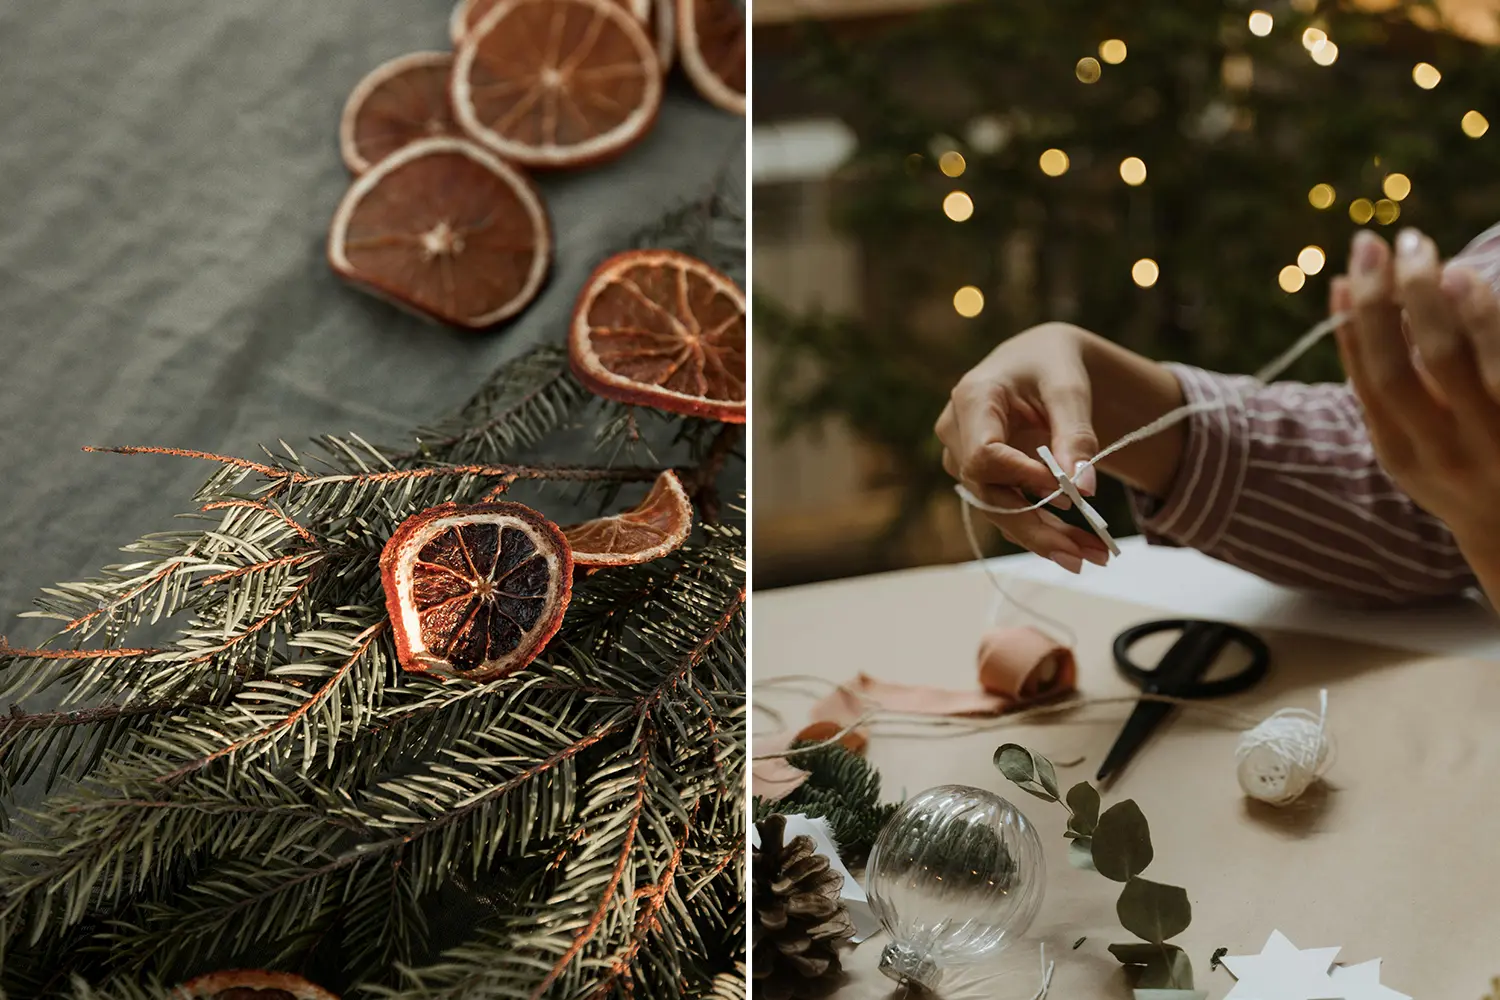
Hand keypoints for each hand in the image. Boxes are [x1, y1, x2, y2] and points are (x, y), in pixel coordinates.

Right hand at [934, 322, 1111, 571]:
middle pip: (989, 494)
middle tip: (1090, 553)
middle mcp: (957, 434)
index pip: (984, 456)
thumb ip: (1075, 434)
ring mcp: (963, 459)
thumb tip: (1084, 489)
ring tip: (1094, 554)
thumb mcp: (1069, 388)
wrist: (1039, 361)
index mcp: (973, 400)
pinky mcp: (981, 477)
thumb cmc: (1051, 363)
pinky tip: (1079, 545)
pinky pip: (1006, 510)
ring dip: (1044, 538)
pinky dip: (1042, 530)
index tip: (1065, 492)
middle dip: (1038, 528)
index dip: (1021, 479)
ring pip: (998, 511)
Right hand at [1333, 227, 1499, 546]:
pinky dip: (1481, 315)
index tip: (1343, 272)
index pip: (1368, 381)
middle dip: (1383, 301)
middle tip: (1378, 244)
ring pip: (1451, 360)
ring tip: (1420, 252)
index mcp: (1402, 453)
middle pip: (1402, 368)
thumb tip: (1355, 297)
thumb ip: (1389, 384)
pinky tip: (1464, 278)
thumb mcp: (1412, 441)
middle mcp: (1444, 451)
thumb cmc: (1458, 466)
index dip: (1351, 325)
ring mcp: (1493, 439)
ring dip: (1430, 299)